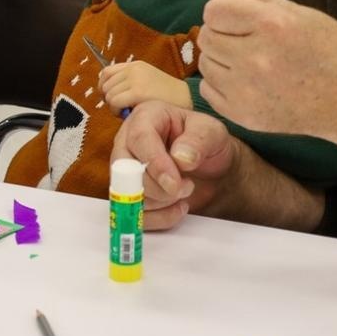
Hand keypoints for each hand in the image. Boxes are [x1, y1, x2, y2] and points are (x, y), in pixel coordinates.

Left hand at [99, 60, 192, 112]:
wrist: (187, 99)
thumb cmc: (167, 97)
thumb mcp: (146, 83)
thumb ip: (128, 84)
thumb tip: (105, 93)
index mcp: (135, 65)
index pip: (106, 72)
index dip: (103, 86)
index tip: (109, 97)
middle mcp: (133, 69)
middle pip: (106, 84)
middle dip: (108, 98)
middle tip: (120, 108)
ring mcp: (135, 79)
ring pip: (109, 94)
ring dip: (113, 106)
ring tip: (125, 111)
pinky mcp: (138, 92)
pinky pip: (115, 102)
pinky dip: (116, 111)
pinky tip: (127, 114)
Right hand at [110, 102, 238, 229]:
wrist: (212, 168)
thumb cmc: (208, 143)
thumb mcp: (212, 133)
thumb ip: (199, 140)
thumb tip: (180, 156)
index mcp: (146, 117)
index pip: (139, 139)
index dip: (155, 163)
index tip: (174, 183)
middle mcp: (128, 141)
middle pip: (124, 169)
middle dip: (156, 187)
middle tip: (185, 187)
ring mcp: (125, 170)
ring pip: (128, 194)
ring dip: (162, 201)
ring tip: (186, 190)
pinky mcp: (129, 195)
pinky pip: (136, 214)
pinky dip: (160, 217)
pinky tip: (179, 207)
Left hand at [198, 0, 336, 139]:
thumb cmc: (329, 49)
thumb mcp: (297, 12)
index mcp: (272, 25)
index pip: (214, 10)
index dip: (226, 11)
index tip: (245, 19)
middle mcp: (256, 58)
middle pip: (206, 36)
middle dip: (223, 34)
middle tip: (252, 41)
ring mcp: (248, 91)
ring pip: (204, 63)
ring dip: (221, 59)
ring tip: (253, 62)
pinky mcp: (244, 116)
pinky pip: (207, 90)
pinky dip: (222, 84)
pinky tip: (250, 83)